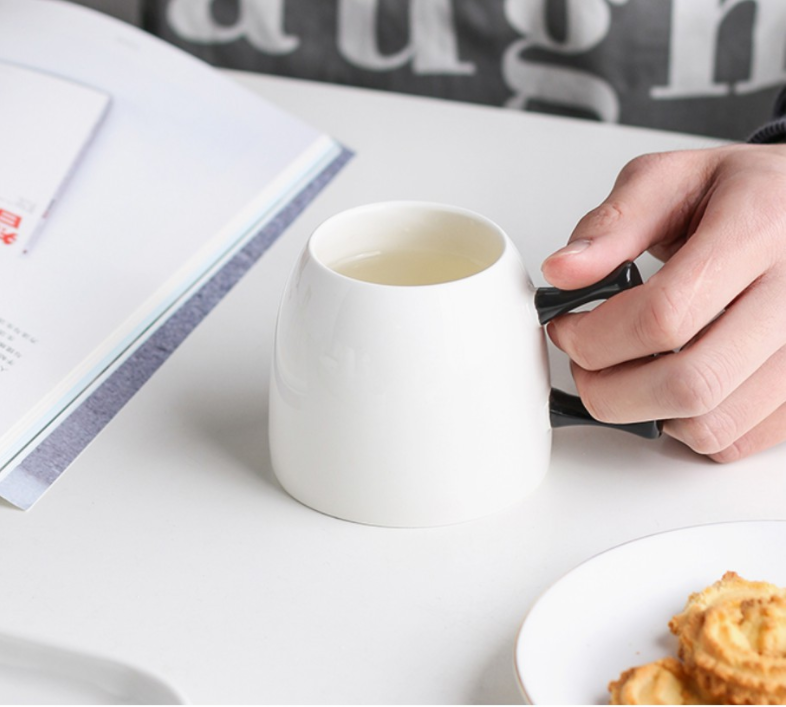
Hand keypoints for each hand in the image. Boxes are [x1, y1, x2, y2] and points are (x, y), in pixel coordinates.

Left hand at [541, 144, 785, 461]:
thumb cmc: (739, 195)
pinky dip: (686, 428)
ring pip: (712, 425)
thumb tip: (563, 272)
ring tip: (624, 374)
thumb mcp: (670, 180)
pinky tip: (668, 387)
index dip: (595, 336)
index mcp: (760, 230)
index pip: (665, 314)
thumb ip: (613, 224)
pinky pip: (736, 441)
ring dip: (645, 413)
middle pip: (689, 383)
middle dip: (608, 388)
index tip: (566, 329)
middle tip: (585, 364)